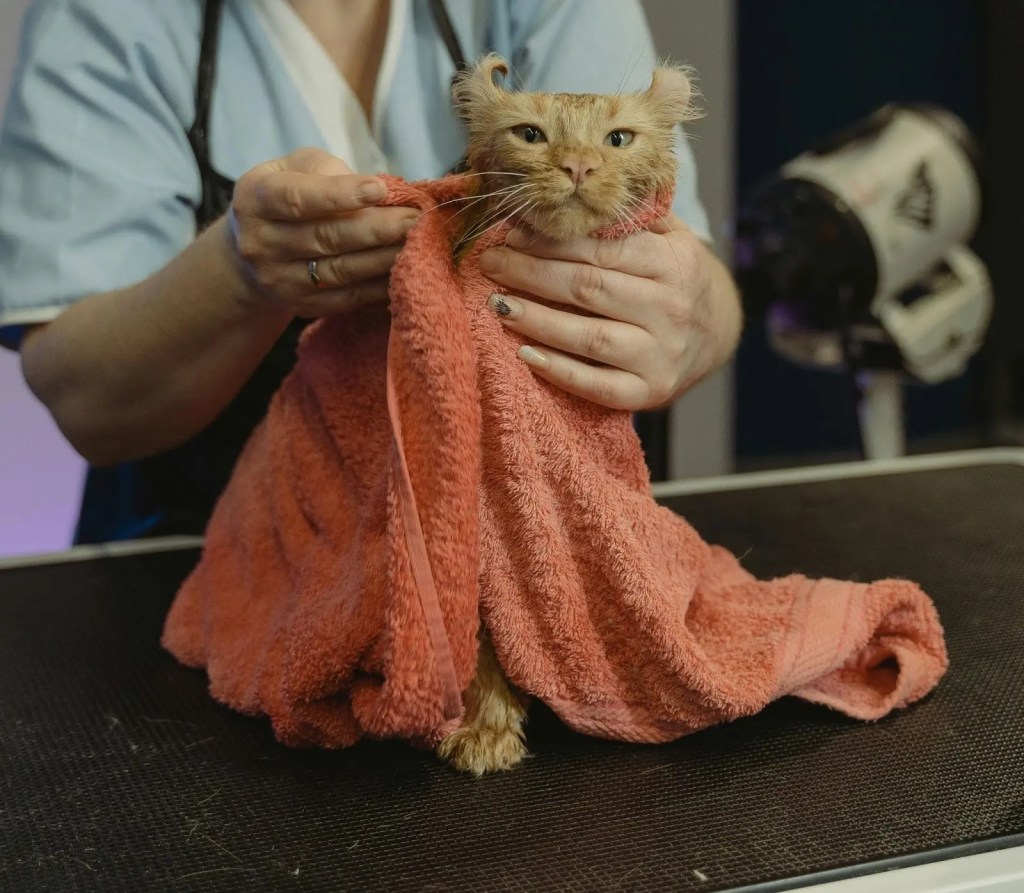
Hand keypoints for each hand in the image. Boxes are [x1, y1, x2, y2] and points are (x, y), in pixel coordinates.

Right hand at [227, 147, 418, 318]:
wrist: (254, 250)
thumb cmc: (287, 195)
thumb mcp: (293, 167)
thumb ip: (327, 170)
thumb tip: (377, 191)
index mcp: (255, 199)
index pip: (299, 199)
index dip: (340, 195)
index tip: (380, 189)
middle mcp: (261, 244)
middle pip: (326, 238)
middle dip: (377, 228)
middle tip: (416, 218)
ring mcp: (280, 280)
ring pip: (341, 271)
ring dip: (384, 257)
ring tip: (418, 242)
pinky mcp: (302, 305)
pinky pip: (348, 297)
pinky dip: (379, 284)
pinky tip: (406, 269)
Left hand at [477, 214, 739, 410]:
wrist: (717, 335)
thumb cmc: (676, 279)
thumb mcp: (671, 239)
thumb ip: (632, 217)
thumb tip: (572, 190)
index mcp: (674, 264)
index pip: (604, 249)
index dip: (552, 242)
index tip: (511, 235)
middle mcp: (670, 309)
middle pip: (589, 288)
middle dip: (532, 274)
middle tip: (491, 264)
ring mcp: (660, 354)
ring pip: (589, 337)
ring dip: (537, 320)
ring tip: (498, 305)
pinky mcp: (650, 391)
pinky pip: (598, 386)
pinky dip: (558, 371)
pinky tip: (524, 354)